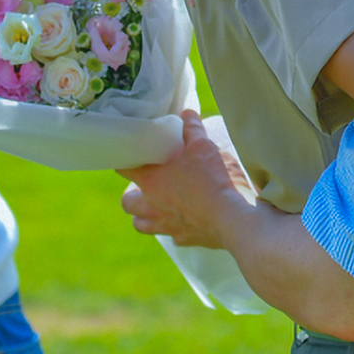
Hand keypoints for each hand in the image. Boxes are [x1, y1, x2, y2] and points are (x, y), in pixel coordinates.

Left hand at [118, 111, 255, 247]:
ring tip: (156, 205)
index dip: (123, 160)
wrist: (231, 218)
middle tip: (145, 184)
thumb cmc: (212, 180)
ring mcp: (164, 225)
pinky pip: (168, 235)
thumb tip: (187, 114)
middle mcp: (151, 205)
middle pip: (126, 202)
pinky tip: (183, 220)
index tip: (128, 156)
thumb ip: (192, 129)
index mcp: (151, 180)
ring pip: (140, 223)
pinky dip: (171, 228)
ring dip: (144, 215)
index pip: (123, 168)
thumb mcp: (204, 146)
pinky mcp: (181, 239)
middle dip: (131, 194)